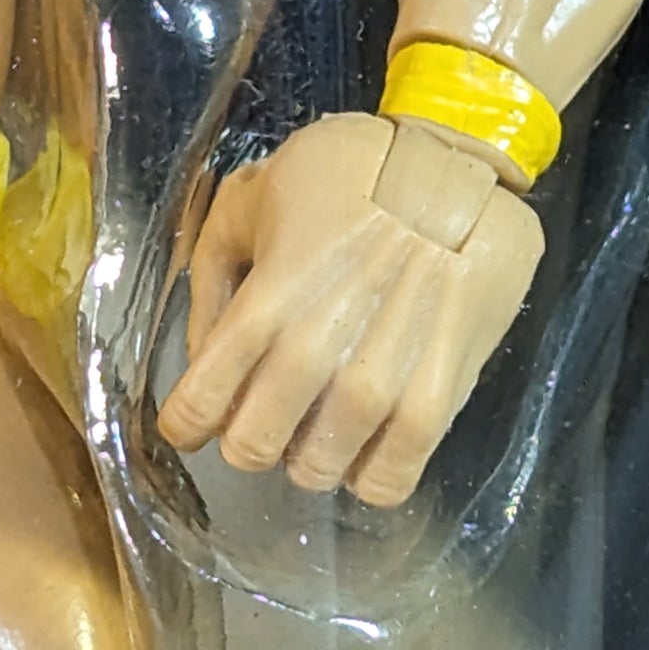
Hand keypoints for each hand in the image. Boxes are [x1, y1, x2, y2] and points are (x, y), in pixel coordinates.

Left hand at [157, 114, 542, 507]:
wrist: (461, 168)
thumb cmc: (350, 175)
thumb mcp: (250, 200)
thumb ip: (210, 280)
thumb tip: (200, 356)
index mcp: (262, 305)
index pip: (196, 405)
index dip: (187, 422)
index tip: (197, 418)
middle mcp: (313, 353)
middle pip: (251, 448)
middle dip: (249, 437)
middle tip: (269, 413)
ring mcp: (376, 383)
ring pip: (316, 471)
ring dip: (309, 457)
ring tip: (323, 424)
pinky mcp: (435, 400)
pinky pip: (388, 481)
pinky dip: (368, 478)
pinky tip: (366, 451)